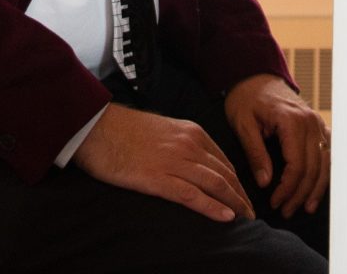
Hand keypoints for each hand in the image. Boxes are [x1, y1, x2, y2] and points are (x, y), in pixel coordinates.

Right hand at [73, 103, 255, 223]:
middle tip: (252, 214)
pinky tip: (226, 218)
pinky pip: (192, 195)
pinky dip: (212, 207)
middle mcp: (188, 145)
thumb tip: (189, 161)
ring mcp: (174, 161)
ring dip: (235, 204)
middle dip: (241, 196)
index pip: (223, 161)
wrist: (94, 126)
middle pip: (225, 174)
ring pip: (216, 185)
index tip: (243, 196)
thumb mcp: (160, 129)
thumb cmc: (122, 129)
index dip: (237, 181)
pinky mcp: (158, 178)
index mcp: (191, 131)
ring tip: (246, 220)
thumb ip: (179, 142)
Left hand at [223, 73, 330, 218]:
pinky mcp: (318, 125)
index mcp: (292, 121)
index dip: (287, 188)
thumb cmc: (246, 98)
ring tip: (305, 207)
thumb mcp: (243, 124)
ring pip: (325, 162)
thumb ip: (256, 153)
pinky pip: (328, 152)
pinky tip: (318, 187)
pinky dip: (325, 172)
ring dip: (317, 187)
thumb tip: (266, 183)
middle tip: (286, 211)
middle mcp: (310, 122)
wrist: (254, 75)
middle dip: (300, 193)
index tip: (275, 202)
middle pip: (313, 167)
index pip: (297, 164)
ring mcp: (317, 123)